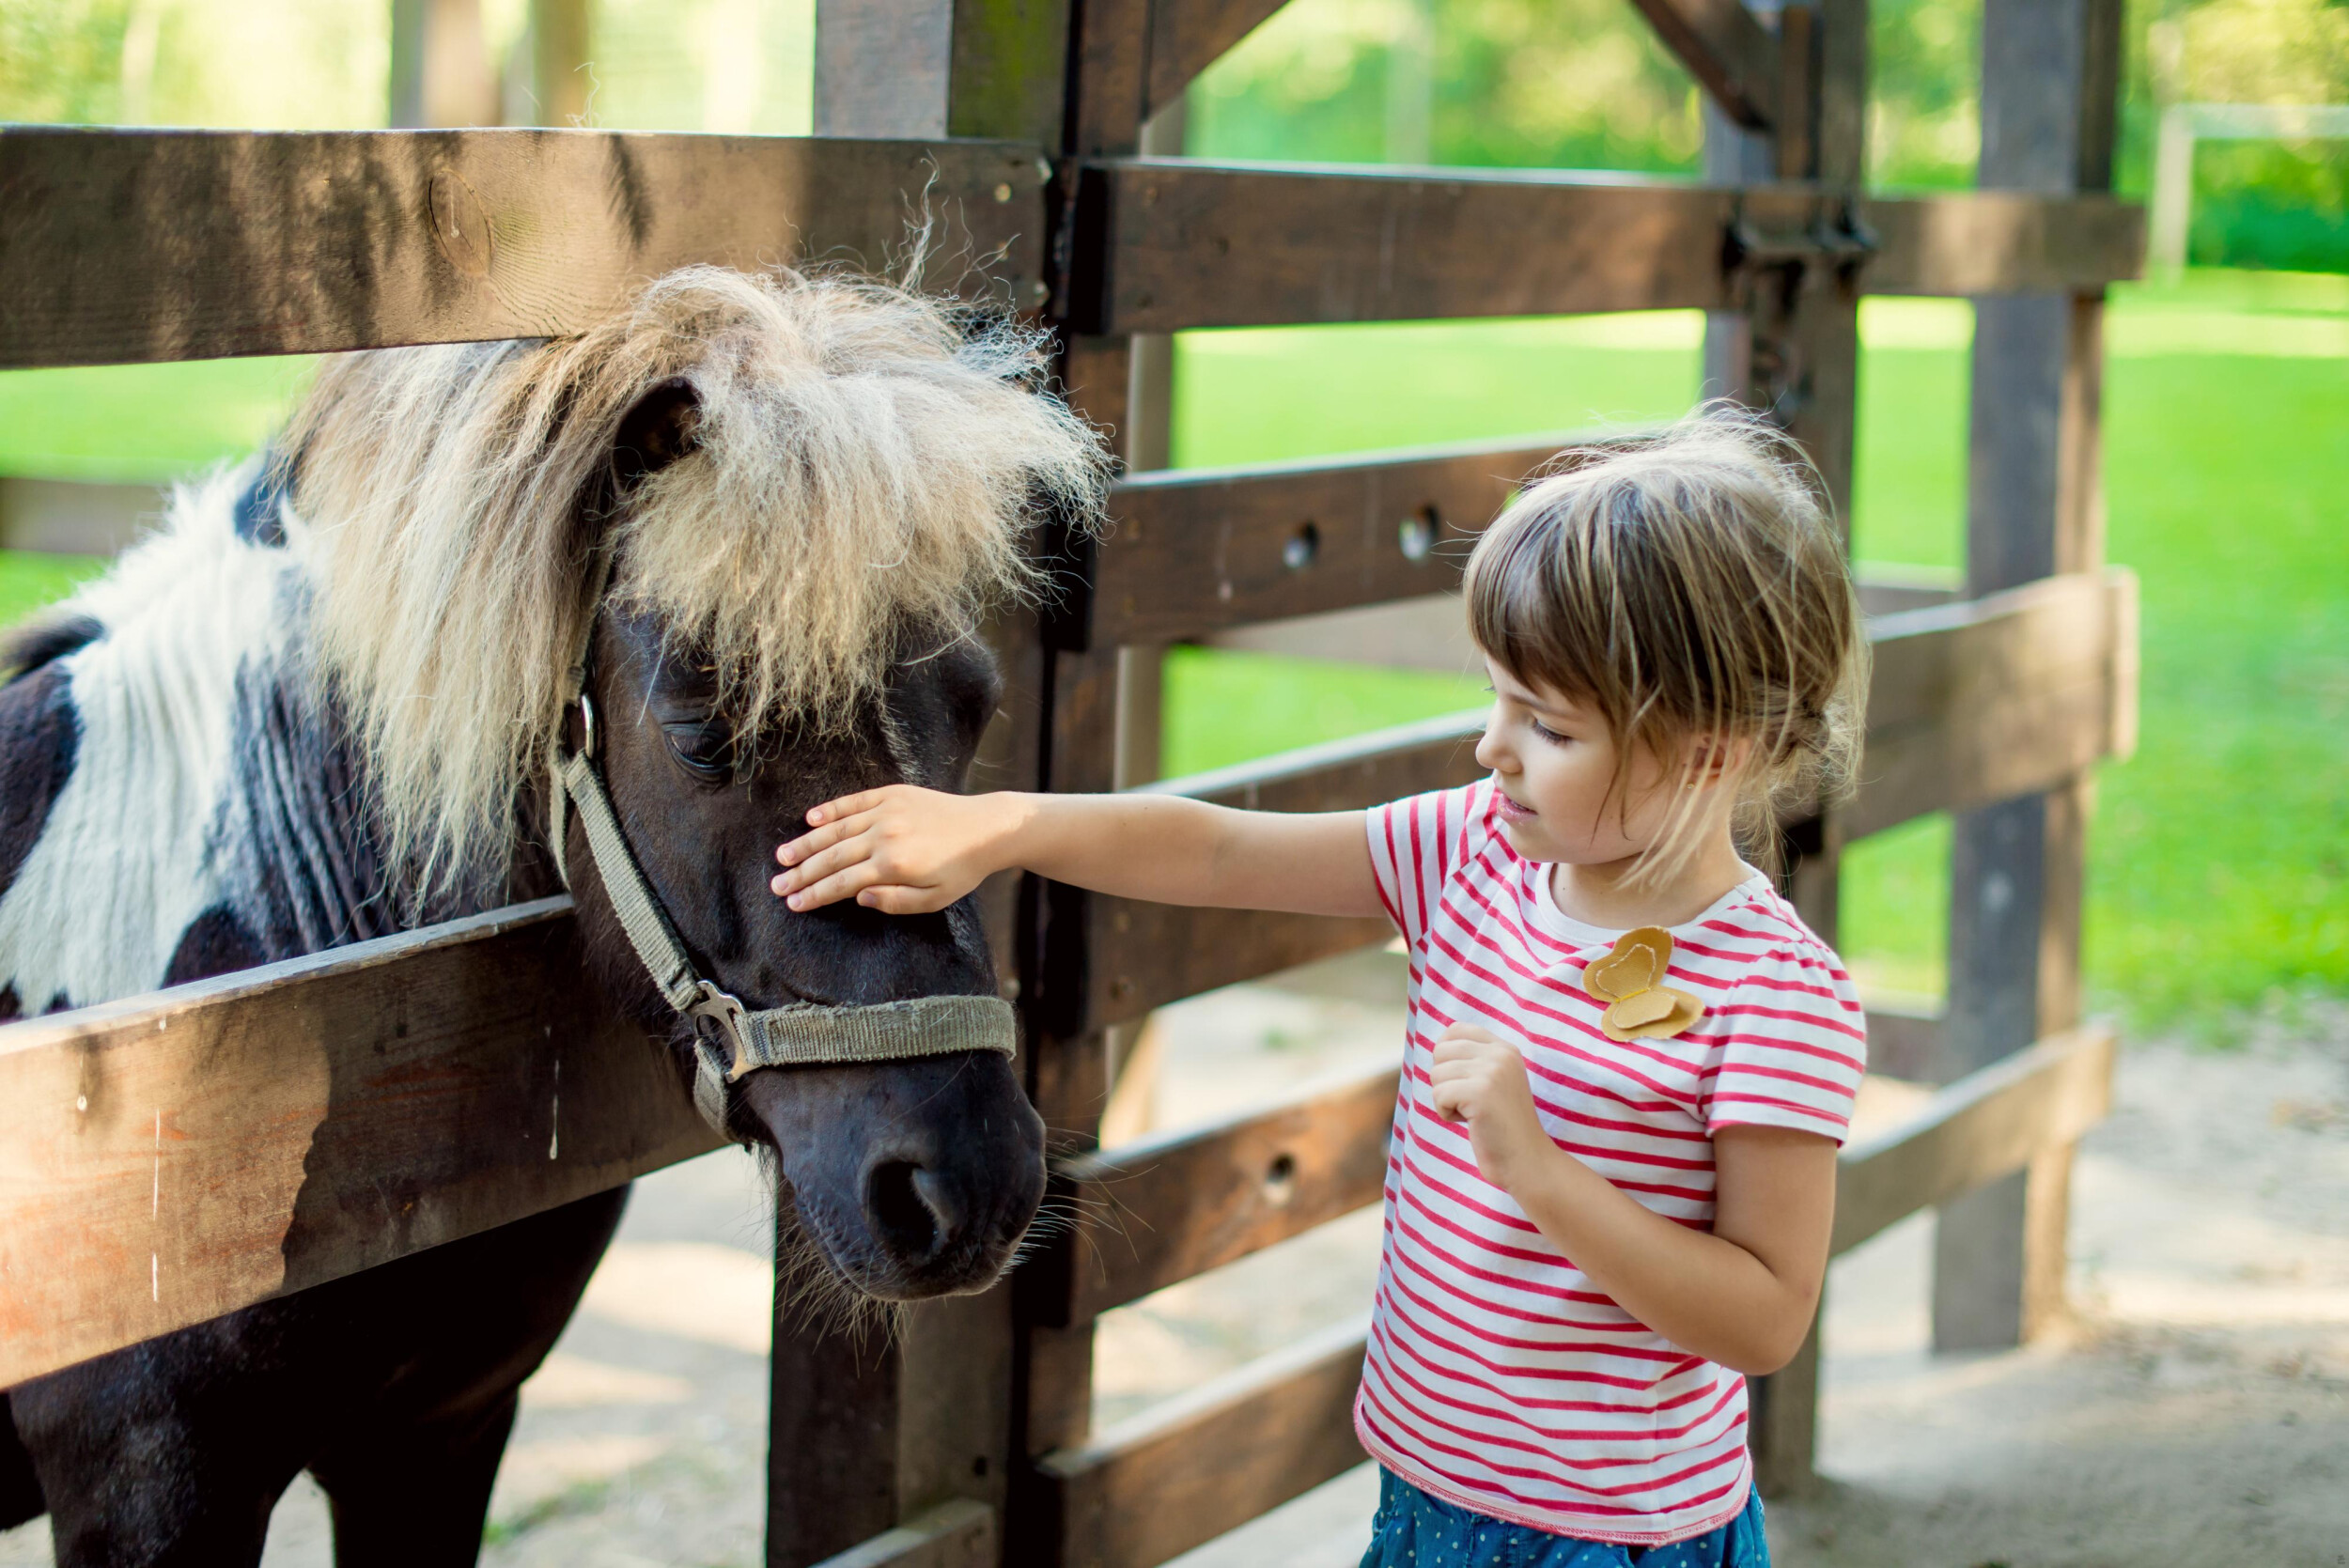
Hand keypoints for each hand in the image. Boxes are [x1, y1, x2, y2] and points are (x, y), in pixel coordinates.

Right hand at [771, 785, 1020, 913]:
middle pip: (832, 857)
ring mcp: (887, 811)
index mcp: (894, 865)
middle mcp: (884, 835)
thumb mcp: (935, 899)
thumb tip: (858, 897)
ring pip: (836, 829)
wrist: (987, 828)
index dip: (814, 894)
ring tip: (783, 856)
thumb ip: (895, 902)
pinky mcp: (893, 794)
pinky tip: (810, 819)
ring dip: (807, 843)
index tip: (793, 903)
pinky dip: (831, 809)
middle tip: (777, 885)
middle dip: (801, 873)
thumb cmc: (962, 870)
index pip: (841, 883)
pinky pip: (854, 801)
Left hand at [1428, 1025, 1553, 1191]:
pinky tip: (1470, 1122)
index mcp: (1504, 1048)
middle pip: (1440, 1051)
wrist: (1526, 1160)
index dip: (1446, 1056)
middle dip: (1445, 1081)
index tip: (1462, 1082)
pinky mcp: (1480, 1093)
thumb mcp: (1493, 1082)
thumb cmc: (1502, 1126)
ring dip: (1446, 1100)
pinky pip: (1439, 1095)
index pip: (1455, 1030)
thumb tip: (1437, 1045)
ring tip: (1473, 1113)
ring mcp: (1492, 1072)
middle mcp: (1501, 1054)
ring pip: (1436, 1074)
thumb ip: (1473, 1060)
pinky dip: (1446, 1114)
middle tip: (1469, 1102)